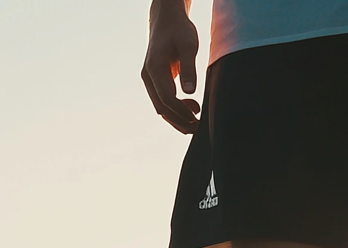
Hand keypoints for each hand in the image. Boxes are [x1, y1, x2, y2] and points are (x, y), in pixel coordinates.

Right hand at [142, 0, 201, 133]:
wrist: (166, 19)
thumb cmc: (179, 30)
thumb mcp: (188, 45)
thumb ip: (189, 68)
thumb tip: (190, 92)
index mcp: (154, 68)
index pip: (166, 98)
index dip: (182, 111)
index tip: (197, 116)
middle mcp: (148, 76)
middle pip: (161, 107)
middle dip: (180, 120)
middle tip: (198, 128)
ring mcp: (149, 79)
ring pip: (160, 107)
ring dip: (177, 119)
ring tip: (195, 124)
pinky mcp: (155, 80)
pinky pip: (162, 101)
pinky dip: (174, 111)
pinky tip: (189, 113)